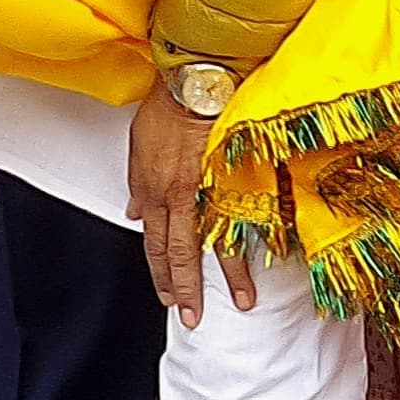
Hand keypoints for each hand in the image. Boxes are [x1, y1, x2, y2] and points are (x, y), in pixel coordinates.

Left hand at [124, 86, 255, 330]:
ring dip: (228, 278)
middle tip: (192, 316)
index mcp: (153, 190)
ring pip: (214, 244)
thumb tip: (134, 213)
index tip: (166, 295)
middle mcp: (177, 197)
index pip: (155, 243)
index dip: (160, 272)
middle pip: (179, 254)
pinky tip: (266, 259)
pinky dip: (253, 240)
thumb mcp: (137, 147)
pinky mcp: (233, 179)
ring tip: (241, 302)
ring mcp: (206, 191)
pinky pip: (242, 218)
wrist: (195, 83)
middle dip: (185, 289)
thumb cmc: (167, 106)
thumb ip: (137, 185)